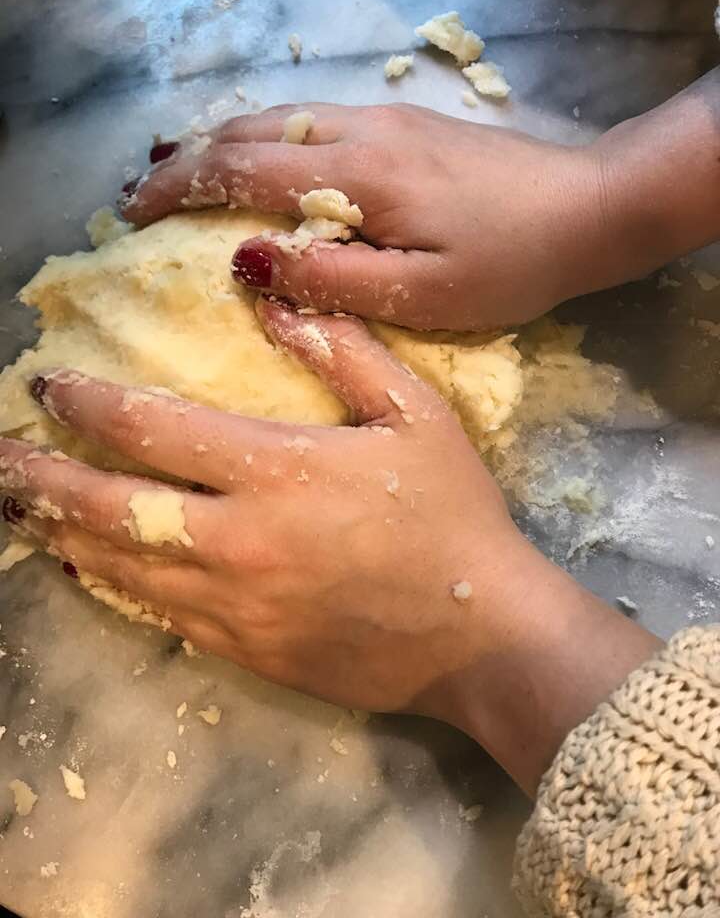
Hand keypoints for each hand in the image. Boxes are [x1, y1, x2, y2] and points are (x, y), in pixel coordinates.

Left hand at [0, 300, 660, 794]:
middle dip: (39, 478)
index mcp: (277, 471)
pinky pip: (155, 614)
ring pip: (118, 566)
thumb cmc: (454, 518)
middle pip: (108, 506)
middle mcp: (237, 539)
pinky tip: (84, 568)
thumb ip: (343, 348)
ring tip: (19, 509)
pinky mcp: (243, 650)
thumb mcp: (415, 416)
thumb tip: (270, 293)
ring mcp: (233, 603)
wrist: (482, 636)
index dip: (88, 404)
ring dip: (60, 532)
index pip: (152, 428)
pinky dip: (110, 585)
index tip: (47, 386)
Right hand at [120, 103, 612, 330]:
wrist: (590, 208)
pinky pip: (311, 123)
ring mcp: (382, 120)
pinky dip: (264, 141)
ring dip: (221, 144)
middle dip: (187, 159)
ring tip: (181, 174)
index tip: (133, 215)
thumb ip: (332, 278)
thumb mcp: (422, 294)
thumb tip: (247, 262)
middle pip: (250, 131)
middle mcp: (359, 131)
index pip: (240, 170)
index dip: (179, 188)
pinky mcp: (402, 126)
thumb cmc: (511, 264)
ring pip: (279, 119)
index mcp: (358, 175)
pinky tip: (259, 164)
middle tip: (141, 196)